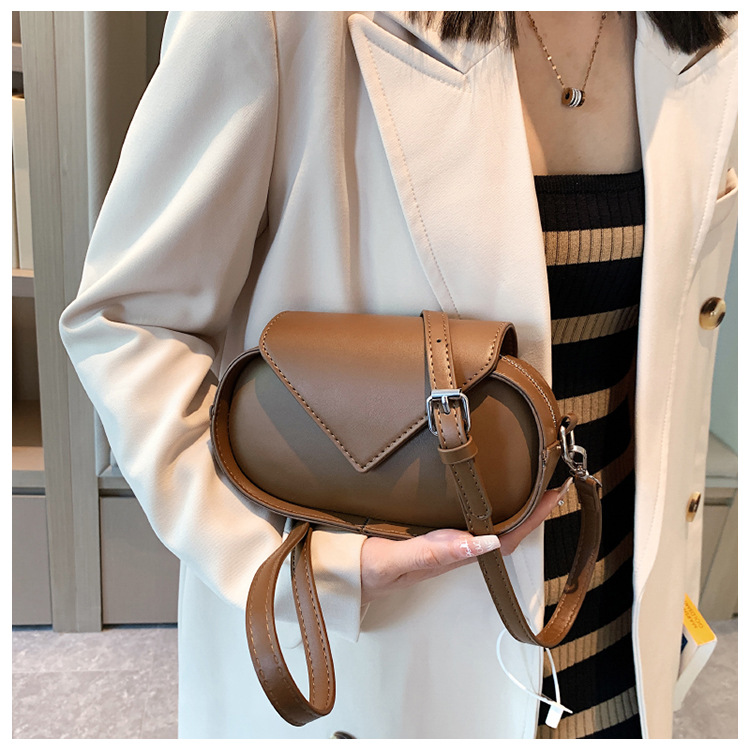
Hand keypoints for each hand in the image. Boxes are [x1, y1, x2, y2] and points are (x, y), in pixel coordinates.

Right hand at [360, 477, 572, 603]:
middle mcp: (453, 547)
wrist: (342, 575)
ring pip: (488, 522)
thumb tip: (481, 542)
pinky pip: (466, 515)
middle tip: (552, 476)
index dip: (533, 519)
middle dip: (532, 506)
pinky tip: (484, 484)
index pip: (504, 538)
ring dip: (513, 503)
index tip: (554, 493)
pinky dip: (485, 500)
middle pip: (505, 529)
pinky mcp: (429, 530)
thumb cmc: (367, 570)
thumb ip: (432, 553)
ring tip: (531, 477)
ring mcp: (443, 539)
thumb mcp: (394, 561)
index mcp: (451, 554)